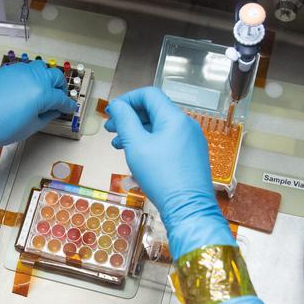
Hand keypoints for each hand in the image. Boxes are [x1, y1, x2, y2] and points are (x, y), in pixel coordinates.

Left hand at [0, 61, 75, 158]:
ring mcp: (19, 71)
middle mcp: (32, 78)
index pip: (61, 98)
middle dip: (60, 87)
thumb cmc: (0, 127)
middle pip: (55, 76)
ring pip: (40, 68)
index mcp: (42, 93)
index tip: (68, 108)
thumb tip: (52, 111)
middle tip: (58, 98)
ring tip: (43, 90)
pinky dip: (30, 77)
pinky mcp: (6, 71)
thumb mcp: (31, 127)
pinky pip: (24, 69)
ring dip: (46, 77)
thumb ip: (46, 116)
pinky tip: (26, 88)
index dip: (67, 105)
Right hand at [104, 87, 233, 258]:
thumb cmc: (162, 177)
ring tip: (119, 146)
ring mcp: (192, 141)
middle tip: (110, 130)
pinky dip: (151, 143)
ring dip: (138, 132)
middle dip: (130, 118)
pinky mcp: (192, 156)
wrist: (189, 209)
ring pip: (160, 128)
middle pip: (154, 111)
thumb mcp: (136, 145)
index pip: (149, 95)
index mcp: (174, 118)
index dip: (127, 99)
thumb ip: (125, 120)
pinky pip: (169, 141)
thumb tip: (117, 105)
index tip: (112, 113)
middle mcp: (186, 125)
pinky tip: (138, 157)